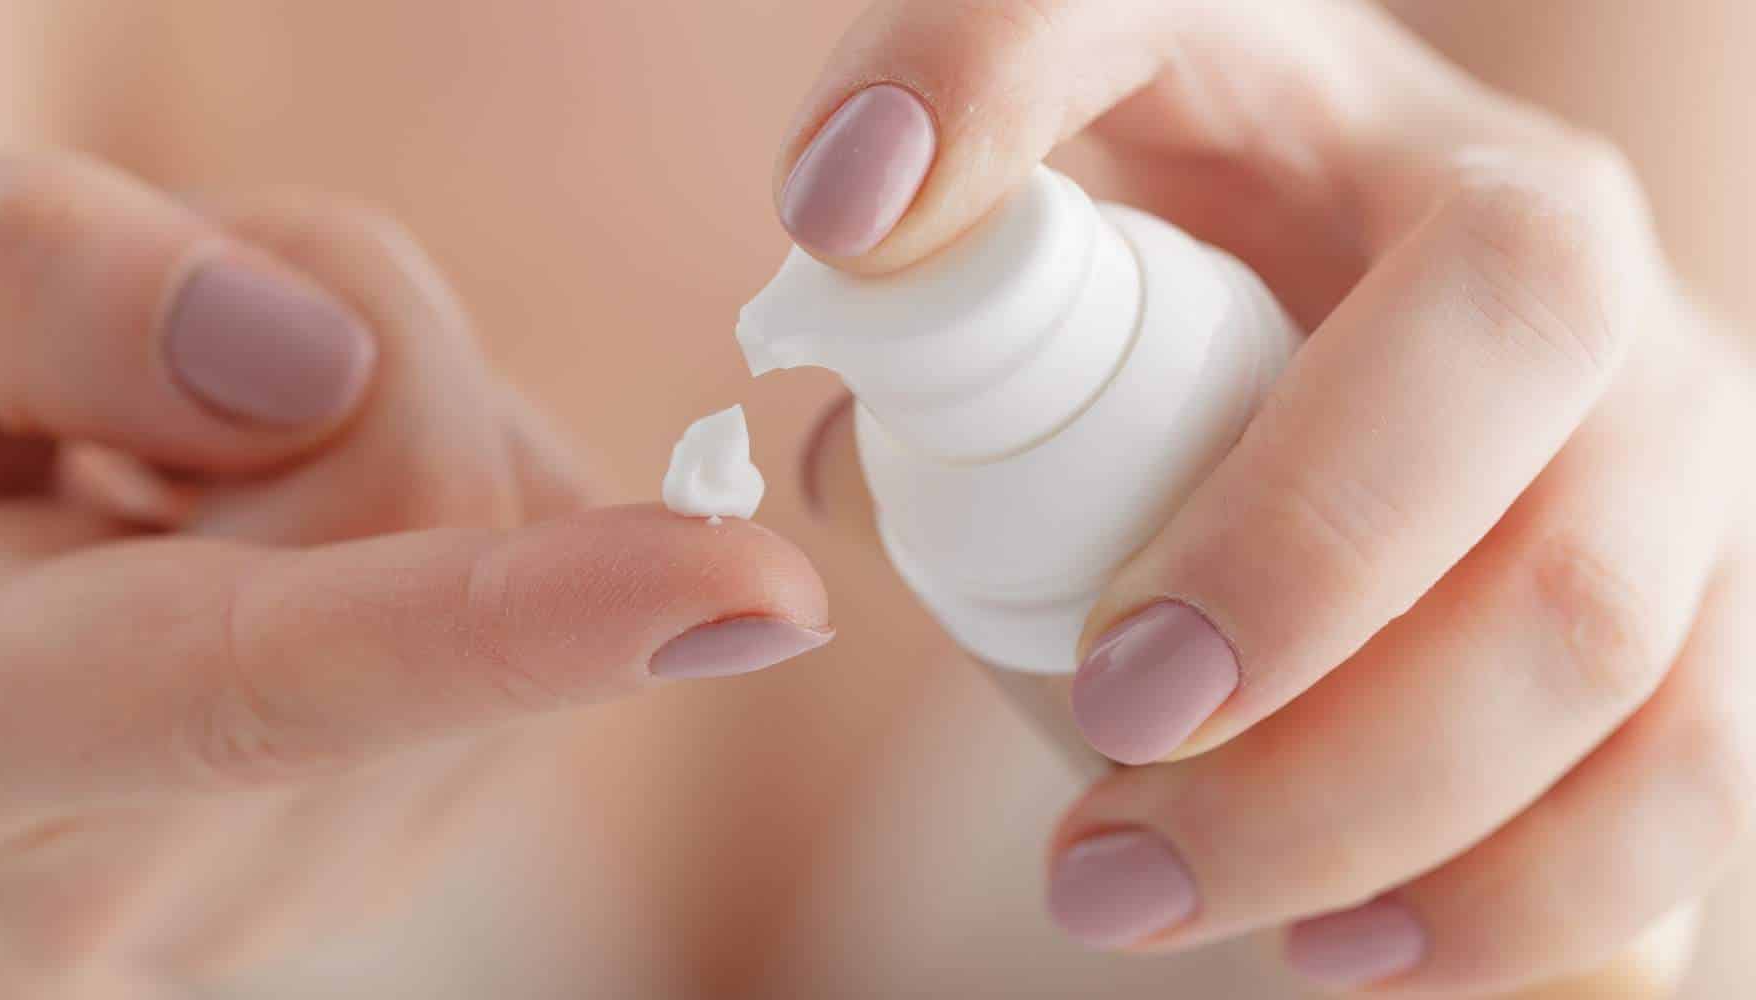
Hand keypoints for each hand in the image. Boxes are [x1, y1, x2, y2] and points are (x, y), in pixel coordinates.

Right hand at [0, 135, 829, 983]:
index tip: (746, 589)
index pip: (250, 678)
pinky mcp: (369, 842)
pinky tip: (267, 523)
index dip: (502, 625)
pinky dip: (442, 512)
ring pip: (512, 563)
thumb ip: (12, 280)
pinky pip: (540, 612)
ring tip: (184, 445)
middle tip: (174, 325)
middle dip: (362, 349)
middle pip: (433, 535)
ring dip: (394, 425)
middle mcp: (99, 869)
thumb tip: (302, 372)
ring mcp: (259, 883)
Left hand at [788, 1, 1753, 993]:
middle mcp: (1630, 343)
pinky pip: (1684, 792)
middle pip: (1568, 584)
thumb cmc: (1207, 143)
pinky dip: (1531, 906)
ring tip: (1173, 907)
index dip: (1308, 537)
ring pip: (1638, 715)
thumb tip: (849, 209)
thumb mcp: (1110, 44)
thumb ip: (983, 68)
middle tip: (1104, 855)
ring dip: (1415, 867)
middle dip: (1331, 761)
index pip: (1482, 323)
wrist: (1329, 197)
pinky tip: (1349, 947)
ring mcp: (1685, 486)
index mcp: (1501, 197)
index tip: (1112, 686)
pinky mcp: (1690, 608)